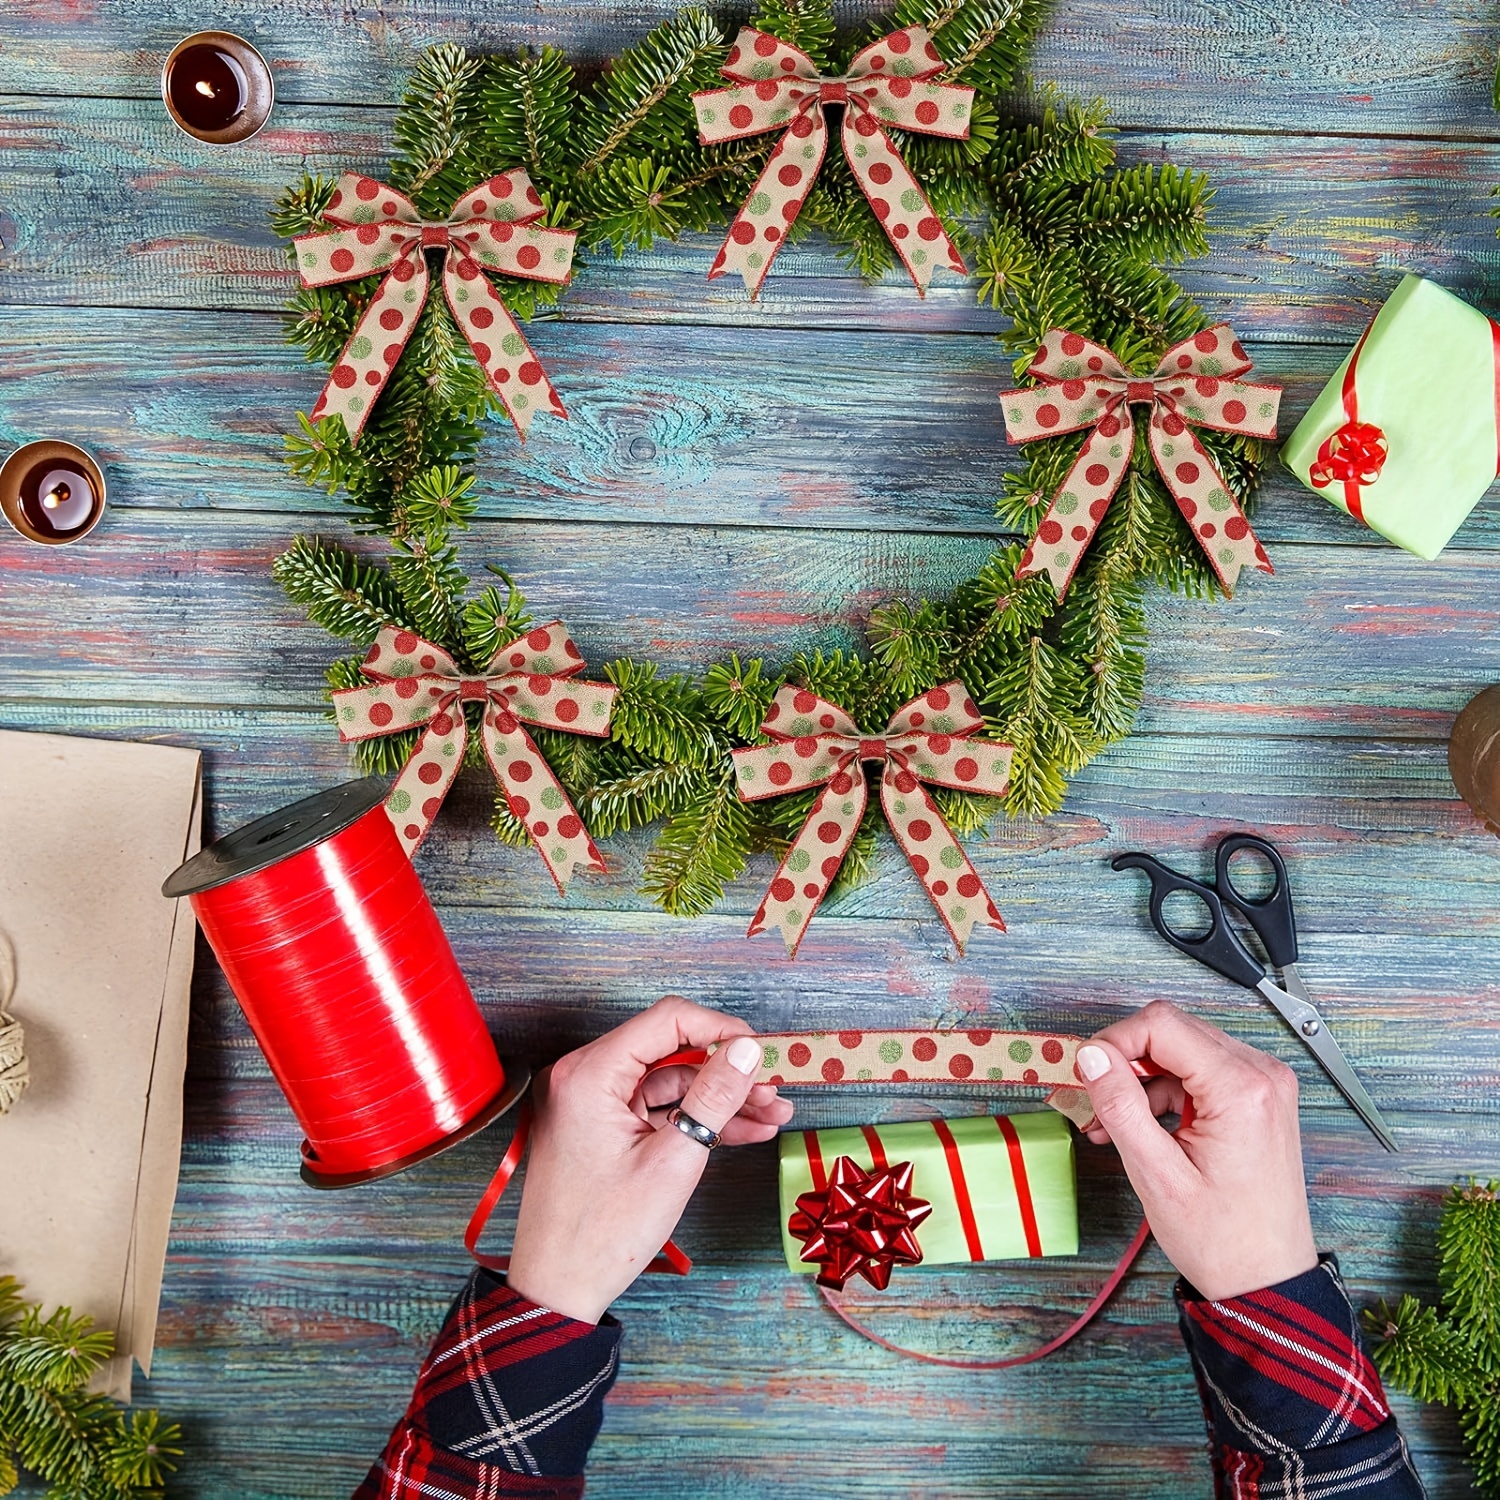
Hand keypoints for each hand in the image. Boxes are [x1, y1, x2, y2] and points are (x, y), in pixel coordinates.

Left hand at [507, 995, 793, 1323]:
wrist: (559, 1290)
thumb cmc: (603, 1234)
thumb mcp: (673, 1161)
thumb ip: (713, 1097)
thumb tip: (747, 1050)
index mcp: (590, 1074)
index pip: (667, 1020)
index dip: (722, 1029)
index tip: (762, 1052)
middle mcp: (585, 1077)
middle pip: (671, 1049)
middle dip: (728, 1070)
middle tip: (775, 1090)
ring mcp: (592, 1102)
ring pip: (670, 1080)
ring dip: (720, 1097)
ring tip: (772, 1115)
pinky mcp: (602, 1126)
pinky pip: (657, 1107)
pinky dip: (696, 1117)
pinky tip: (744, 1129)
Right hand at [1075, 1000, 1317, 1301]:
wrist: (1268, 1280)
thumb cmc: (1223, 1240)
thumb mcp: (1157, 1174)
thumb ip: (1121, 1106)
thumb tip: (1092, 1057)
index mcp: (1241, 1088)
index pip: (1162, 1025)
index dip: (1114, 1041)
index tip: (1087, 1071)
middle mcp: (1261, 1075)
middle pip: (1172, 1030)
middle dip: (1124, 1059)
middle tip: (1093, 1097)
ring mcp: (1263, 1085)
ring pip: (1182, 1049)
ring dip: (1141, 1078)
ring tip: (1111, 1122)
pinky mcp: (1257, 1097)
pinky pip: (1199, 1072)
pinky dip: (1164, 1091)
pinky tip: (1141, 1125)